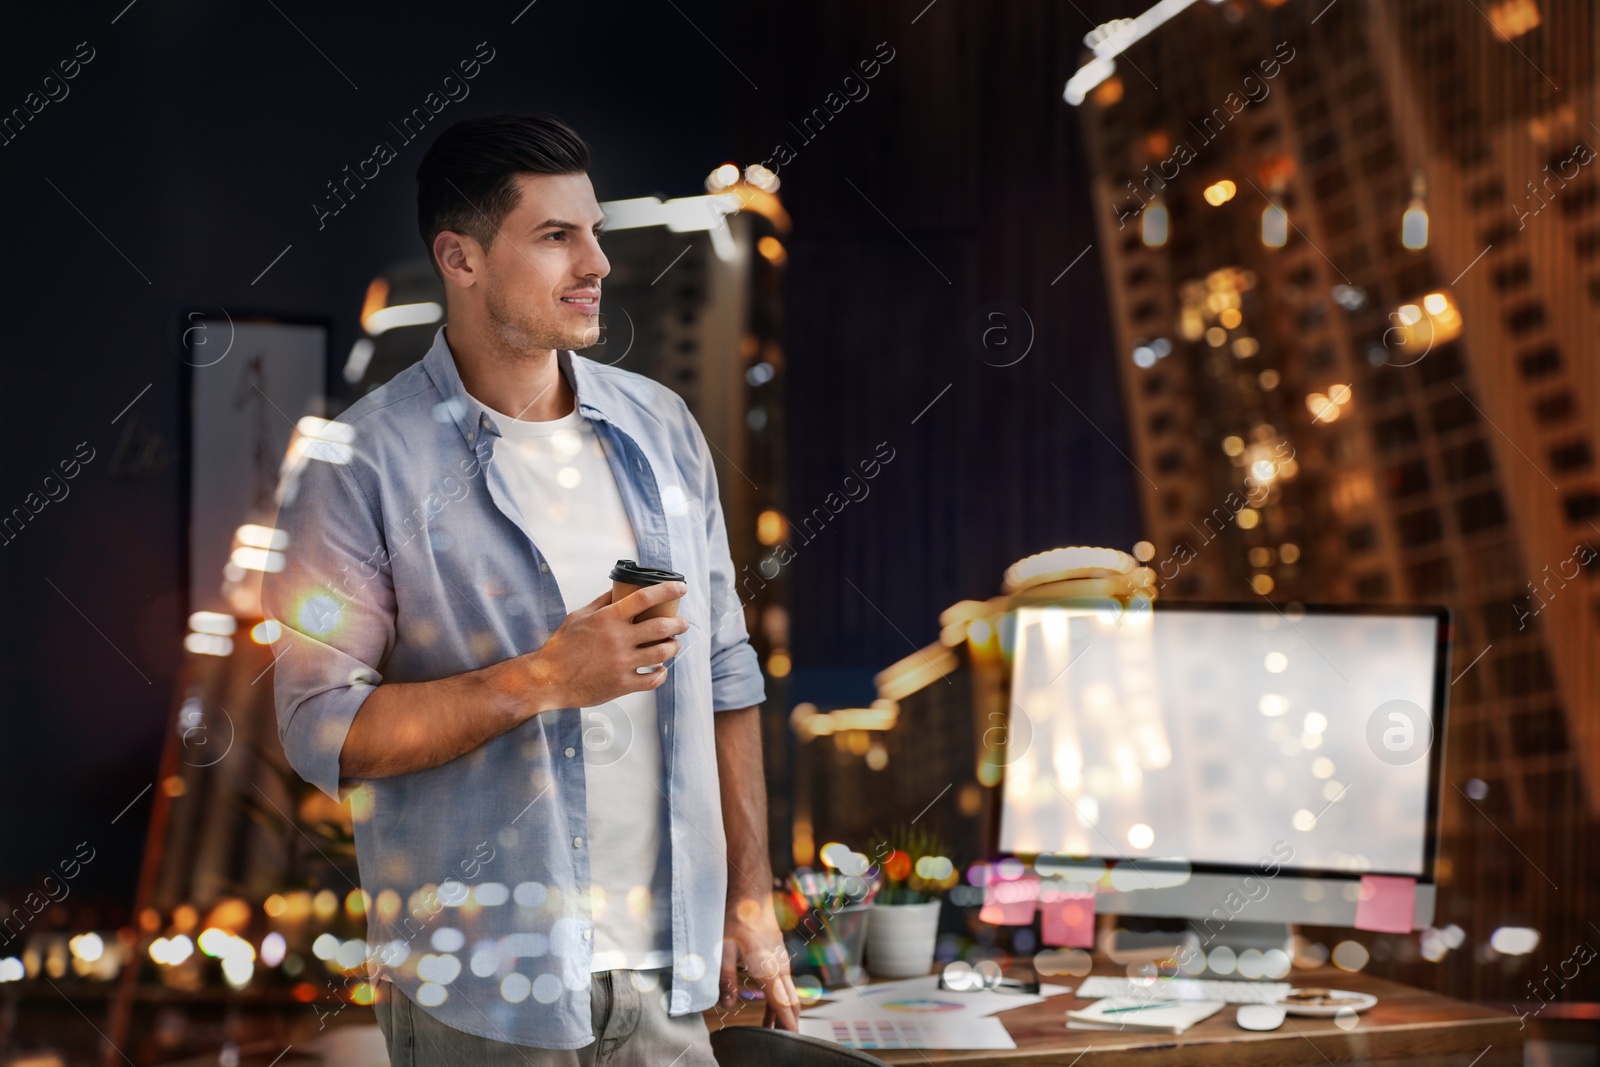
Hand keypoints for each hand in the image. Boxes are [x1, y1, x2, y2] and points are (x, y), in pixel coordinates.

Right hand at [524, 582, 689, 710]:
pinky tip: (660, 669)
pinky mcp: (622, 685)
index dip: (667, 590)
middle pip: (661, 626)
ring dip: (673, 646)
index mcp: (608, 618)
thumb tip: (619, 587)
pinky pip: (653, 680)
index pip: (644, 598)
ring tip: (673, 643)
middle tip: (683, 622)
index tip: (681, 588)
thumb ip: (602, 602)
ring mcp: (622, 663)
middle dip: (679, 623)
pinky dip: (661, 674)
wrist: (549, 679)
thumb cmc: (562, 646)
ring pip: (662, 653)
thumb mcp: (579, 616)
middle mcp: (618, 639)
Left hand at [720, 894, 798, 1029]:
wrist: (751, 892)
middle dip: (789, 1023)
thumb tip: (726, 1005)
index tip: (793, 1041)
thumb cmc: (736, 917)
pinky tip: (770, 1007)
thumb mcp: (723, 948)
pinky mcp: (779, 956)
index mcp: (768, 967)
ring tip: (772, 1032)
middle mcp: (780, 966)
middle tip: (784, 1042)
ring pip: (789, 993)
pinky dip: (780, 999)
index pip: (782, 1004)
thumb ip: (725, 978)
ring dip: (783, 1012)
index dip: (788, 1024)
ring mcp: (782, 960)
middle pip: (791, 1002)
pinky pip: (784, 983)